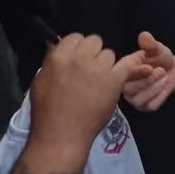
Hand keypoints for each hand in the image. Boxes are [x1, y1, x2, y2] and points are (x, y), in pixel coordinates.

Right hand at [30, 34, 131, 155]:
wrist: (61, 136)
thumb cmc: (46, 112)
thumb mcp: (40, 81)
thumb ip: (51, 60)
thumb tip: (55, 44)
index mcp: (59, 56)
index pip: (75, 37)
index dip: (78, 47)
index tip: (78, 58)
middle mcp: (80, 58)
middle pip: (95, 42)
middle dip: (92, 53)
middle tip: (89, 69)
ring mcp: (98, 69)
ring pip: (109, 54)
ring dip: (106, 64)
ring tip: (100, 80)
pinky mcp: (114, 81)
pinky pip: (127, 65)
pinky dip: (131, 65)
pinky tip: (134, 65)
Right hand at [121, 31, 174, 110]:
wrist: (173, 70)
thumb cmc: (159, 58)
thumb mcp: (156, 48)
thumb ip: (150, 44)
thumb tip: (144, 35)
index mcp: (122, 69)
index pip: (120, 74)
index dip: (134, 72)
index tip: (149, 67)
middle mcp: (124, 84)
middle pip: (129, 89)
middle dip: (147, 81)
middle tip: (161, 71)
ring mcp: (133, 97)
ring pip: (138, 100)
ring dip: (154, 88)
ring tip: (164, 77)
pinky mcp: (144, 106)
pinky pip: (150, 105)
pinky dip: (159, 96)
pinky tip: (164, 85)